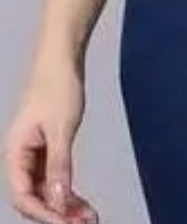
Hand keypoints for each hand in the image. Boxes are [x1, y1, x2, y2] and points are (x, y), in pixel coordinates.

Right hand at [4, 58, 98, 223]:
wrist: (61, 61)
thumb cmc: (57, 86)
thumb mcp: (62, 128)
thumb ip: (60, 164)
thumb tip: (60, 197)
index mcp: (15, 151)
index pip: (24, 195)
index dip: (45, 213)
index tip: (68, 223)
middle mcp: (21, 155)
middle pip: (34, 196)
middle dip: (56, 213)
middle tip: (84, 223)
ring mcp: (34, 152)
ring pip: (46, 189)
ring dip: (64, 205)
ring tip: (87, 218)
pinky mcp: (47, 147)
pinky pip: (54, 177)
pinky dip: (68, 190)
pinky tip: (82, 202)